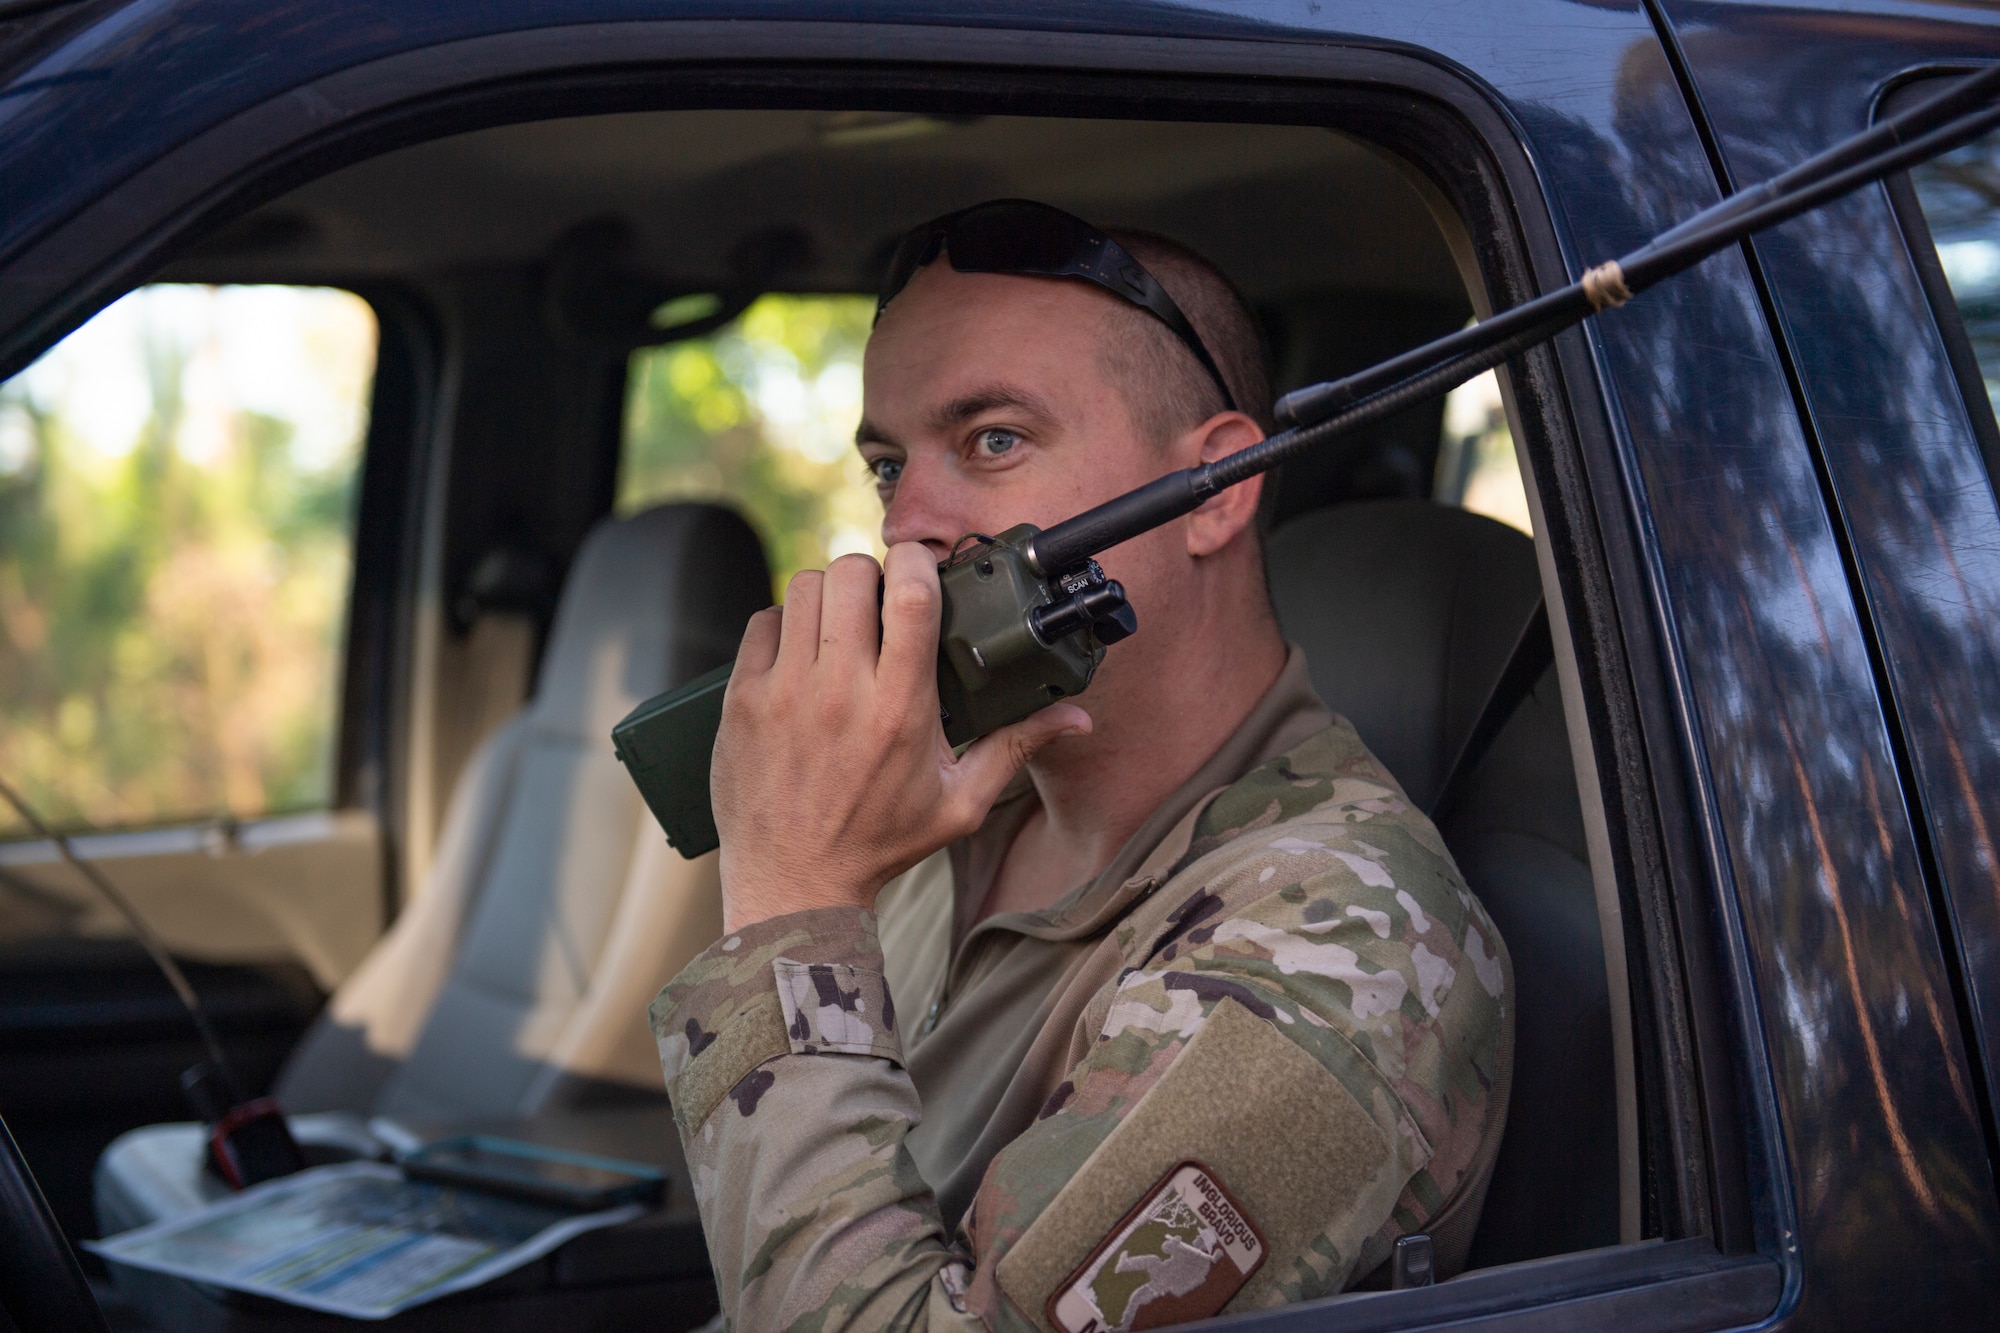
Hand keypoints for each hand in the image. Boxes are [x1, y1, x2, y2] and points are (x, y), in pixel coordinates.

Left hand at [711, 542, 1089, 932]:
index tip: (921, 568)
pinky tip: (802, 649)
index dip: (918, 561)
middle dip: (871, 573)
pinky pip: (763, 622)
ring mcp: (785, 691)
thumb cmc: (880, 843)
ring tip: (841, 622)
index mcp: (901, 708)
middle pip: (851, 575)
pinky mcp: (743, 699)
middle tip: (879, 600)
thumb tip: (1076, 717)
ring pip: (803, 588)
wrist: (795, 882)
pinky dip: (785, 623)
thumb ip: (1015, 747)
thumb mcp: (960, 802)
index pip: (911, 596)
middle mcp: (841, 691)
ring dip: (828, 593)